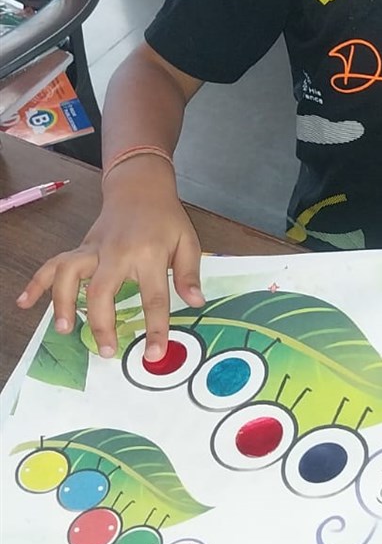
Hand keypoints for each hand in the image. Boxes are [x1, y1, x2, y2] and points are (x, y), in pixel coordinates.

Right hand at [16, 156, 203, 361]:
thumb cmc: (166, 219)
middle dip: (102, 323)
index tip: (153, 355)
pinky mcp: (80, 249)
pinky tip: (24, 303)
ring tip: (65, 329)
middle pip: (103, 290)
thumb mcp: (188, 241)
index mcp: (149, 254)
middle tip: (106, 351)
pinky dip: (36, 283)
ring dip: (63, 302)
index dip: (154, 328)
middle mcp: (117, 253)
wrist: (139, 188)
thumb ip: (189, 274)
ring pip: (69, 274)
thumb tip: (196, 303)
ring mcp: (94, 250)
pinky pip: (53, 264)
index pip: (153, 297)